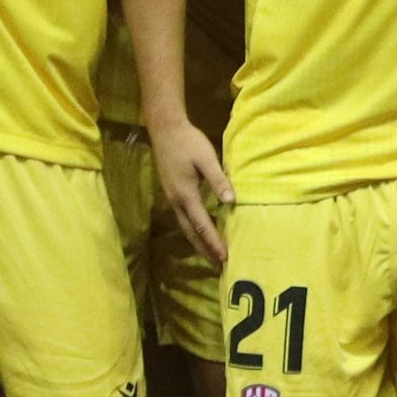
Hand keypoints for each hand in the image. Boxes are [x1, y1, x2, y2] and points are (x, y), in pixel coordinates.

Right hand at [151, 121, 232, 268]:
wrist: (165, 130)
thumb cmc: (188, 142)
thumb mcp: (207, 159)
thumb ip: (219, 180)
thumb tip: (231, 201)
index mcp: (186, 195)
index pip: (202, 225)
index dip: (214, 242)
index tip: (224, 257)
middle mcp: (177, 202)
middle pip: (191, 233)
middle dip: (205, 250)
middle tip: (219, 266)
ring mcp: (172, 198)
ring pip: (186, 227)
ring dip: (198, 243)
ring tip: (211, 256)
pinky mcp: (173, 193)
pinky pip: (184, 219)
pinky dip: (193, 231)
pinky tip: (201, 233)